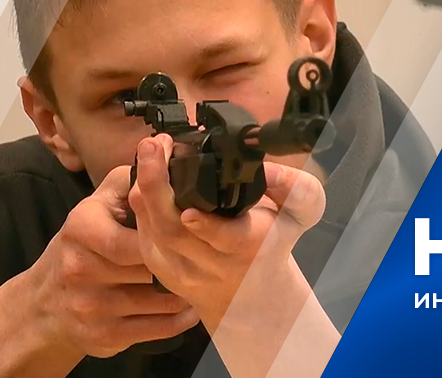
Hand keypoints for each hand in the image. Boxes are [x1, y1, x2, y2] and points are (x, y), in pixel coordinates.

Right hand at [28, 165, 199, 357]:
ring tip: (202, 281)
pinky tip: (189, 308)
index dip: (170, 234)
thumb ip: (130, 181)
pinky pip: (156, 329)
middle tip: (206, 258)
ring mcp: (90, 305)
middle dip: (180, 263)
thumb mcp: (97, 206)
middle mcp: (80, 267)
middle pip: (152, 267)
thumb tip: (165, 146)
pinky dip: (178, 320)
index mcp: (81, 228)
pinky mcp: (102, 336)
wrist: (43, 304)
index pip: (138, 233)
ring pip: (159, 300)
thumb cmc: (83, 246)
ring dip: (184, 292)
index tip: (193, 230)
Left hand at [127, 133, 326, 329]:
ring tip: (149, 153)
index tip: (190, 211)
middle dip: (157, 187)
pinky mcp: (163, 271)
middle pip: (174, 232)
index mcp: (249, 247)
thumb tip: (268, 170)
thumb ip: (297, 189)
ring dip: (144, 190)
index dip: (206, 228)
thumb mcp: (301, 214)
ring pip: (153, 234)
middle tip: (154, 147)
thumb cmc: (274, 243)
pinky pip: (143, 237)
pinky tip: (144, 177)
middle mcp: (214, 264)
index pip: (226, 241)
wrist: (252, 294)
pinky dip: (140, 206)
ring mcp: (184, 270)